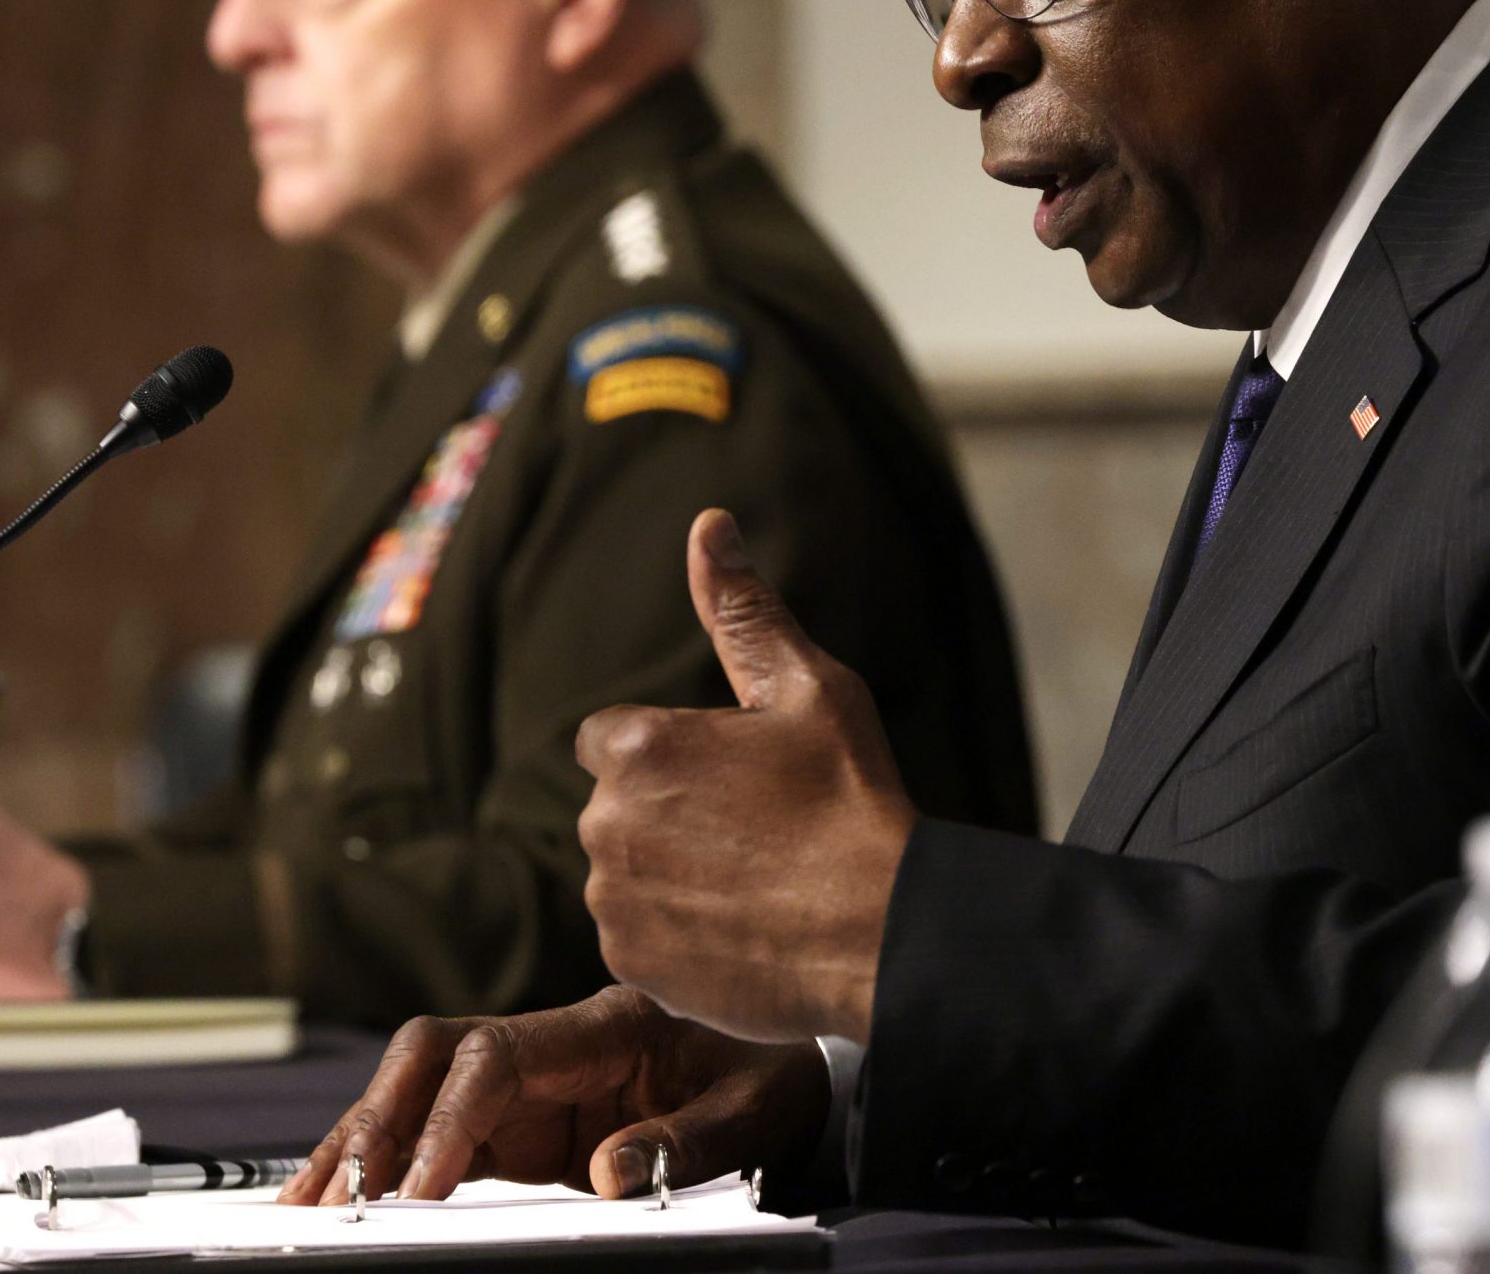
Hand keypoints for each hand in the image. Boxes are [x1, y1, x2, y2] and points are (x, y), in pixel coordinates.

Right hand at [277, 986, 828, 1204]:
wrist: (792, 1065)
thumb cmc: (776, 1073)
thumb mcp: (755, 1110)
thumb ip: (686, 1143)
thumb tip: (609, 1175)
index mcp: (604, 1027)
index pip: (495, 1054)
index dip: (448, 1116)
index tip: (421, 1188)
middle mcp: (553, 1047)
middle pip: (433, 1057)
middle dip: (378, 1118)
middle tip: (335, 1195)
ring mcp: (533, 1086)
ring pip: (422, 1095)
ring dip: (367, 1142)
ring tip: (310, 1201)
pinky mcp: (527, 1126)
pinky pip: (444, 1136)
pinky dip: (395, 1164)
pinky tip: (352, 1197)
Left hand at [576, 509, 915, 1043]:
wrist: (883, 928)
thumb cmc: (851, 798)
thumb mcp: (808, 688)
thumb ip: (742, 610)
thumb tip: (709, 524)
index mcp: (640, 745)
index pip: (610, 739)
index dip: (669, 754)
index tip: (728, 775)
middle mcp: (606, 822)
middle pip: (616, 807)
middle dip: (666, 812)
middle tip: (753, 829)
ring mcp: (614, 901)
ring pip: (624, 873)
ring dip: (667, 873)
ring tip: (753, 882)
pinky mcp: (631, 966)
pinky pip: (636, 938)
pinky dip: (674, 934)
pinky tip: (741, 928)